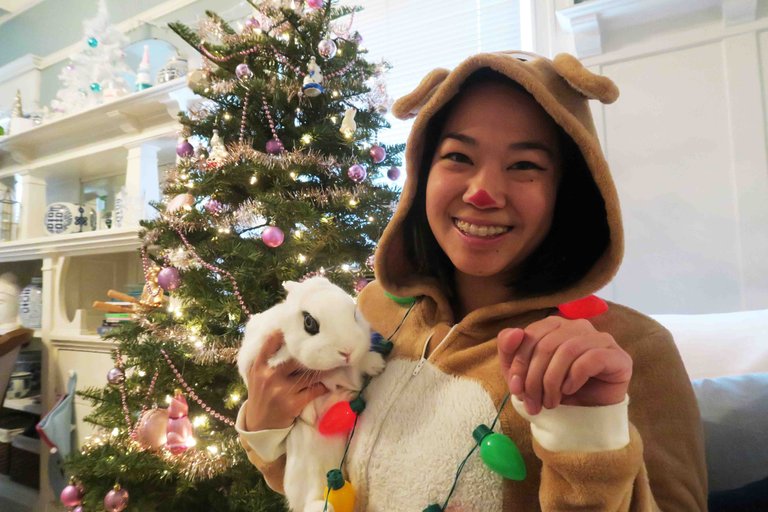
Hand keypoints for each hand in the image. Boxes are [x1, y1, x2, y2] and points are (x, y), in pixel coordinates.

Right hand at [244, 330, 328, 430]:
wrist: (259, 424)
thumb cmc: (261, 394)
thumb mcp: (256, 374)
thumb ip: (265, 358)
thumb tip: (279, 333)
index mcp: (259, 367)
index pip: (269, 345)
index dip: (282, 333)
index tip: (296, 325)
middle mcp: (269, 376)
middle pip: (294, 359)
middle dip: (311, 354)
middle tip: (326, 345)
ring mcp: (281, 391)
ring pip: (308, 375)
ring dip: (322, 370)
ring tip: (334, 362)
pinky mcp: (293, 404)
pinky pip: (314, 390)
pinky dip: (322, 387)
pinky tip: (327, 384)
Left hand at [497, 316, 631, 414]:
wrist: (586, 416)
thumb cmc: (555, 390)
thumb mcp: (523, 374)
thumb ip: (510, 350)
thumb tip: (514, 332)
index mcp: (555, 325)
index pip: (530, 335)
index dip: (519, 363)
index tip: (516, 389)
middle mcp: (578, 326)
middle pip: (547, 344)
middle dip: (534, 378)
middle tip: (533, 403)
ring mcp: (601, 339)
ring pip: (567, 350)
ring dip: (552, 381)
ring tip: (550, 402)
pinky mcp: (618, 357)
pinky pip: (592, 358)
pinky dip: (574, 377)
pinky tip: (569, 391)